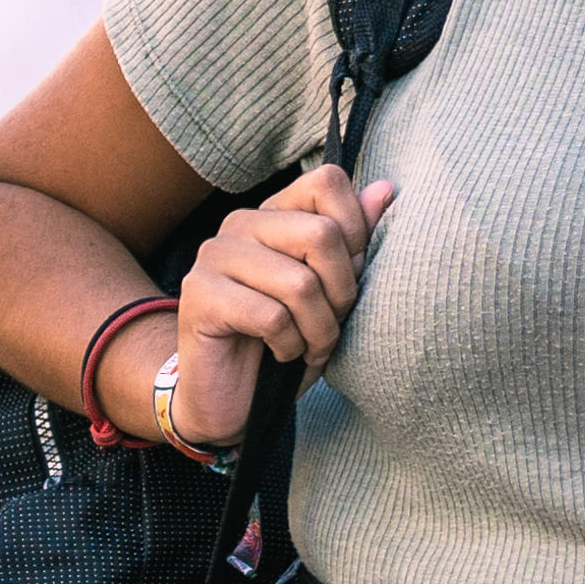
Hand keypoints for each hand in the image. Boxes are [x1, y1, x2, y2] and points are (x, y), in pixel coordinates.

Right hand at [157, 167, 391, 448]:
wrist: (231, 400)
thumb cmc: (287, 341)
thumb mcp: (331, 293)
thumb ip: (353, 241)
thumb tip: (385, 189)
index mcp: (274, 213)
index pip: (326, 183)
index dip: (356, 231)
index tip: (349, 277)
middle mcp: (240, 223)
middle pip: (321, 234)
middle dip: (342, 291)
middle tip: (333, 323)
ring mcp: (214, 256)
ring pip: (300, 283)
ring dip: (319, 329)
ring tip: (311, 346)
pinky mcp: (199, 295)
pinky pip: (271, 317)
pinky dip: (290, 345)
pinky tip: (282, 354)